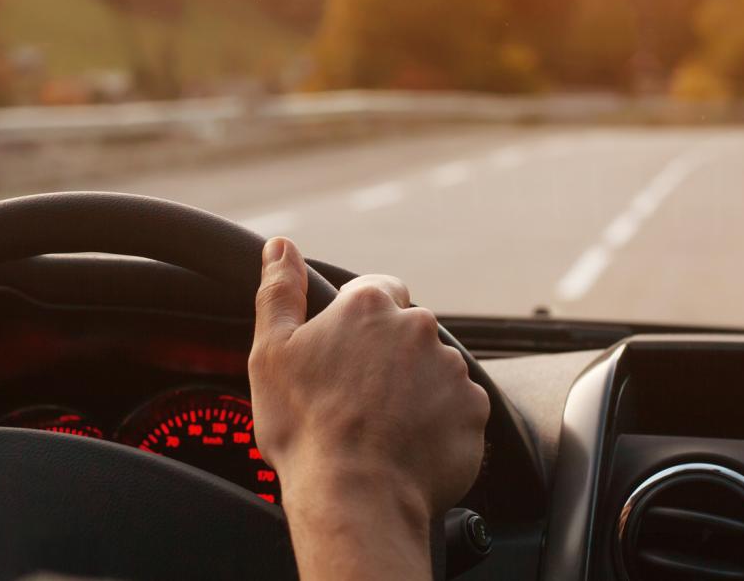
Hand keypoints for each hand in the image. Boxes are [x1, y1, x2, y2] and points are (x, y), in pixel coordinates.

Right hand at [248, 237, 488, 580]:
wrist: (354, 497)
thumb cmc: (305, 427)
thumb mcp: (270, 353)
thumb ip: (278, 291)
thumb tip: (279, 247)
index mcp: (369, 305)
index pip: (377, 288)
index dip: (358, 319)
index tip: (343, 353)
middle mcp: (419, 327)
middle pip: (406, 330)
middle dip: (386, 356)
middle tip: (355, 398)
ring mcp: (451, 369)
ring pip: (433, 369)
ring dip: (413, 389)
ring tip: (380, 427)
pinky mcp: (473, 411)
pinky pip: (456, 408)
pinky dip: (437, 422)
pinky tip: (407, 445)